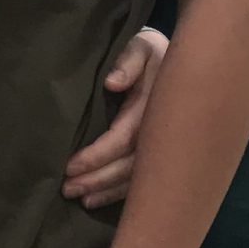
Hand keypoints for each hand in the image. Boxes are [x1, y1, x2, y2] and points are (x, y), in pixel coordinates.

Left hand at [61, 26, 166, 209]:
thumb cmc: (149, 51)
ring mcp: (163, 144)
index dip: (97, 155)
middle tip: (68, 189)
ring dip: (107, 190)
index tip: (70, 166)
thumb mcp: (139, 47)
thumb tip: (112, 83)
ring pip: (136, 177)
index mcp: (151, 106)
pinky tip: (97, 200)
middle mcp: (159, 131)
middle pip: (129, 165)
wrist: (180, 60)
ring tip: (80, 199)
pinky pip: (142, 178)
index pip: (122, 138)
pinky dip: (119, 192)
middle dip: (98, 180)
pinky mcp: (162, 152)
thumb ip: (128, 61)